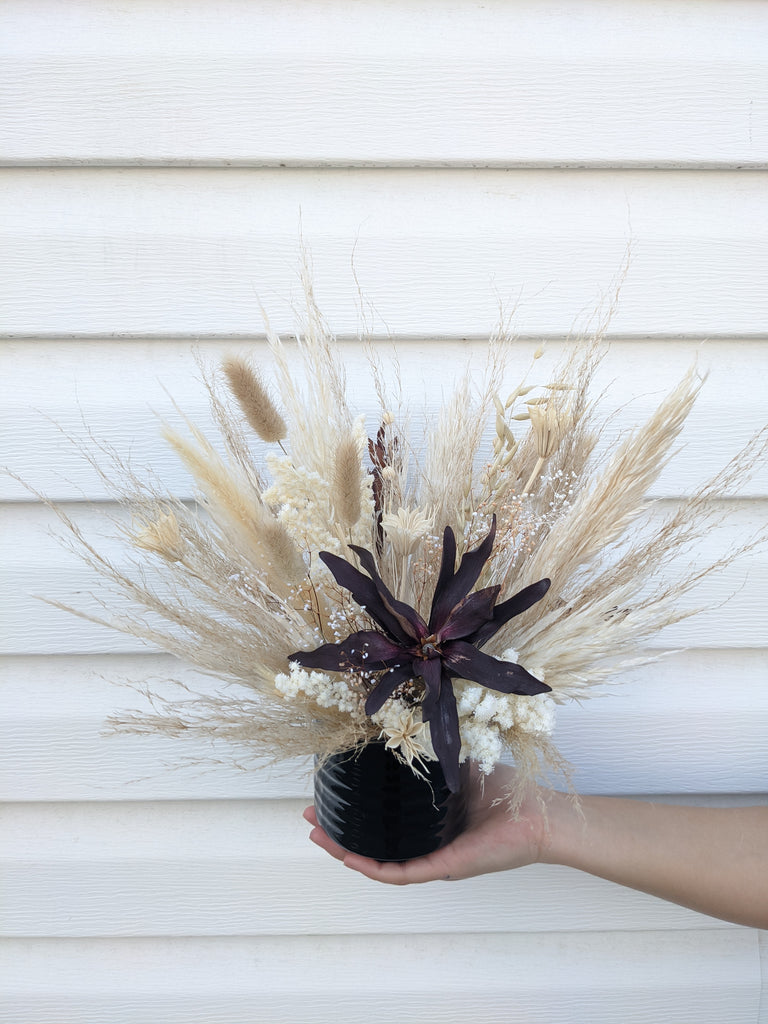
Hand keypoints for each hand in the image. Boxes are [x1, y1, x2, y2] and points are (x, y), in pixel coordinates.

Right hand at [303, 761, 545, 884]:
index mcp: (428, 820)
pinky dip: (375, 868)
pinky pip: (402, 873)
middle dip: (338, 831)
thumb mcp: (462, 762)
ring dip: (346, 851)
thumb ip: (436, 750)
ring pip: (380, 861)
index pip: (384, 819)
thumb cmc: (508, 790)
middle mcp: (426, 842)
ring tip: (318, 835)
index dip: (354, 809)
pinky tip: (352, 858)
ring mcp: (433, 858)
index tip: (328, 792)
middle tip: (310, 816)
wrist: (541, 815)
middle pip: (373, 842)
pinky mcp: (445, 868)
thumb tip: (406, 720)